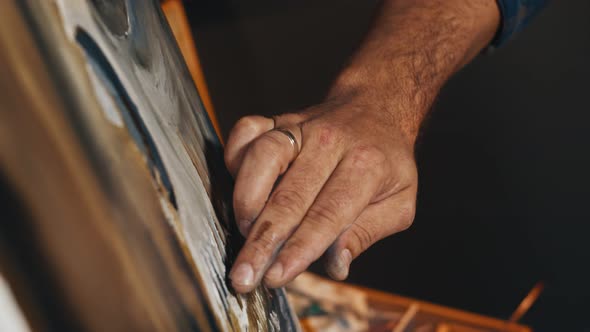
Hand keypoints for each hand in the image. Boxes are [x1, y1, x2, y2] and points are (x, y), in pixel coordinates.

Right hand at [225, 92, 417, 292]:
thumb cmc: (386, 163)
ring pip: (262, 158)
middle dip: (262, 242)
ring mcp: (300, 127)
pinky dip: (233, 157)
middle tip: (243, 276)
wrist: (376, 109)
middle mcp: (330, 142)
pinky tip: (239, 187)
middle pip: (289, 196)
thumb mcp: (400, 203)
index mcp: (366, 166)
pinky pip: (245, 133)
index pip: (327, 215)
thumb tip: (336, 265)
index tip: (276, 278)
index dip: (299, 249)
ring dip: (246, 201)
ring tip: (242, 233)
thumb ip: (367, 233)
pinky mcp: (277, 120)